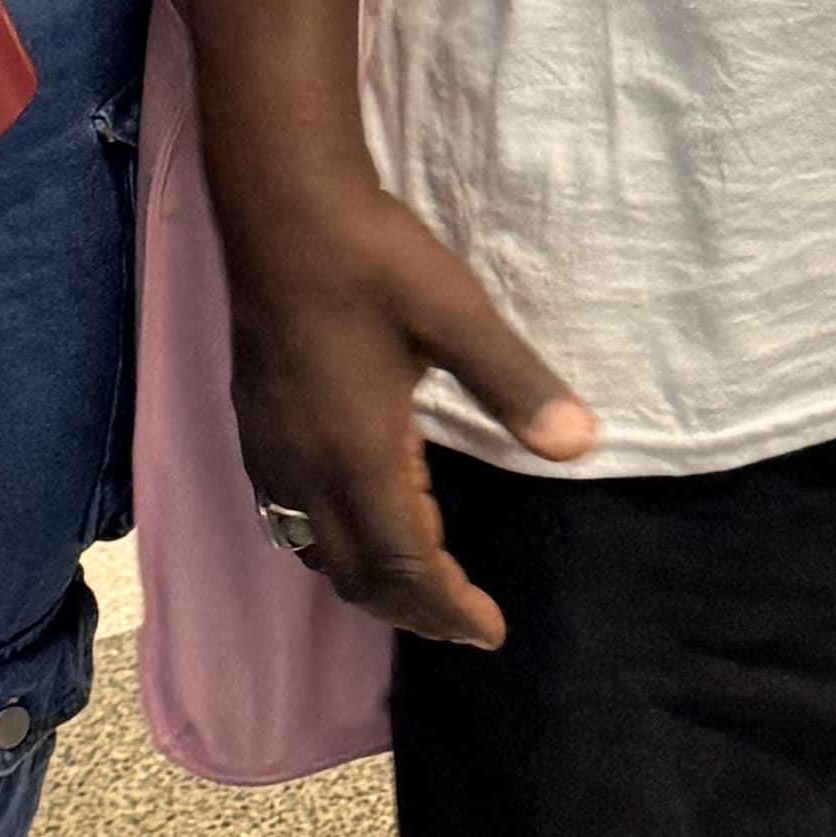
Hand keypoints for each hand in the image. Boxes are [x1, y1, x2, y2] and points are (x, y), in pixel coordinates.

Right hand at [215, 169, 595, 648]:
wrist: (278, 205)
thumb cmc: (372, 258)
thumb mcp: (458, 315)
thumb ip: (516, 385)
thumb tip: (579, 444)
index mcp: (360, 454)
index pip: (406, 565)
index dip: (448, 607)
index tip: (492, 631)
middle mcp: (307, 469)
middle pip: (358, 574)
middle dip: (413, 611)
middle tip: (464, 626)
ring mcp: (273, 451)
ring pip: (316, 551)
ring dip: (370, 582)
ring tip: (416, 590)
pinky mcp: (256, 427)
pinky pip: (288, 520)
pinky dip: (331, 547)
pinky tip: (354, 523)